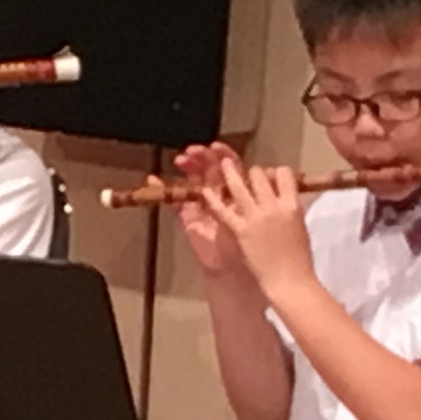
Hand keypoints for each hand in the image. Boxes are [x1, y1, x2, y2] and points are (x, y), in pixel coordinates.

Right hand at [166, 145, 254, 284]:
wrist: (238, 272)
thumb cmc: (254, 245)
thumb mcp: (256, 216)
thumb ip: (255, 196)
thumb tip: (267, 173)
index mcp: (240, 192)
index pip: (231, 167)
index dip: (224, 155)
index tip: (217, 147)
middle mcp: (221, 195)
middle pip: (209, 169)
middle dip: (202, 157)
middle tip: (194, 151)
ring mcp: (204, 206)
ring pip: (193, 180)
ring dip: (187, 167)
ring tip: (181, 159)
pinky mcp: (188, 218)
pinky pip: (175, 201)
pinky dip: (163, 190)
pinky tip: (153, 180)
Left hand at [200, 157, 314, 298]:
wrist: (288, 281)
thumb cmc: (299, 259)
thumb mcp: (300, 226)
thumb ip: (289, 209)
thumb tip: (282, 198)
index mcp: (292, 205)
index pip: (283, 174)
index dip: (275, 172)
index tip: (271, 177)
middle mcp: (273, 206)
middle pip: (259, 175)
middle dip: (252, 172)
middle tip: (248, 177)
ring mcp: (255, 217)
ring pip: (238, 186)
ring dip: (229, 172)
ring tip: (222, 164)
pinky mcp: (239, 230)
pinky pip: (222, 210)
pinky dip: (213, 199)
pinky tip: (205, 192)